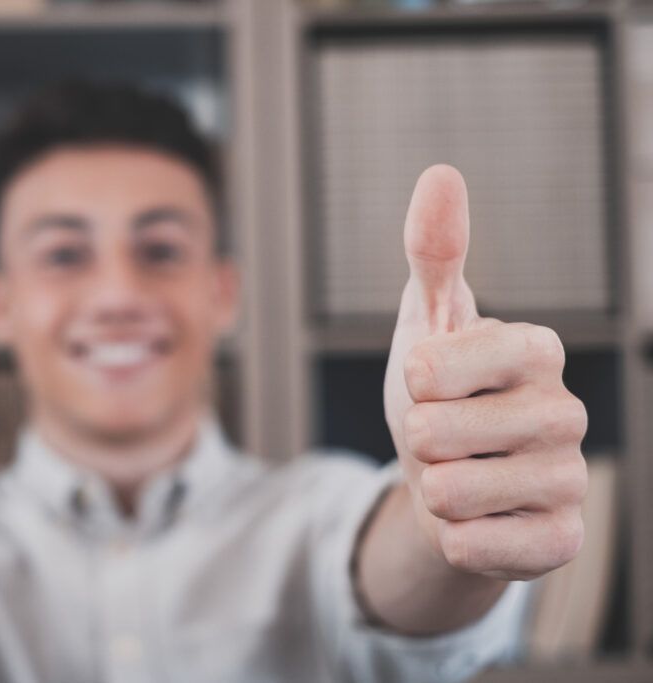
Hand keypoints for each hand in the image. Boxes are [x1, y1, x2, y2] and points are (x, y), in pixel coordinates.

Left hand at [383, 165, 587, 581]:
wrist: (450, 479)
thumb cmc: (439, 395)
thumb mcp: (427, 320)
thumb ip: (433, 252)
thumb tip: (441, 173)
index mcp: (536, 349)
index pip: (431, 368)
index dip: (411, 382)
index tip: (432, 381)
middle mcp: (565, 411)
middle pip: (432, 434)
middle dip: (415, 440)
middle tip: (443, 437)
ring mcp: (570, 479)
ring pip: (451, 494)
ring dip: (432, 489)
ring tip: (459, 475)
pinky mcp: (561, 540)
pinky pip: (475, 547)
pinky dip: (456, 536)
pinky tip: (479, 520)